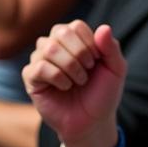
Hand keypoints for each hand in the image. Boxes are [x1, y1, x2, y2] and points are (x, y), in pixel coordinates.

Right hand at [22, 22, 125, 146]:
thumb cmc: (103, 92)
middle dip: (80, 52)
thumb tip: (103, 27)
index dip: (89, 42)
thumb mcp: (116, 68)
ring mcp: (41, 61)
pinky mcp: (31, 79)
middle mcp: (55, 46)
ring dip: (70, 66)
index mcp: (75, 40)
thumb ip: (111, 47)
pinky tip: (65, 87)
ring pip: (48, 48)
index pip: (76, 26)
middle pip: (60, 32)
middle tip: (88, 69)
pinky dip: (58, 77)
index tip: (97, 60)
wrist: (92, 120)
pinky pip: (38, 68)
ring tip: (79, 81)